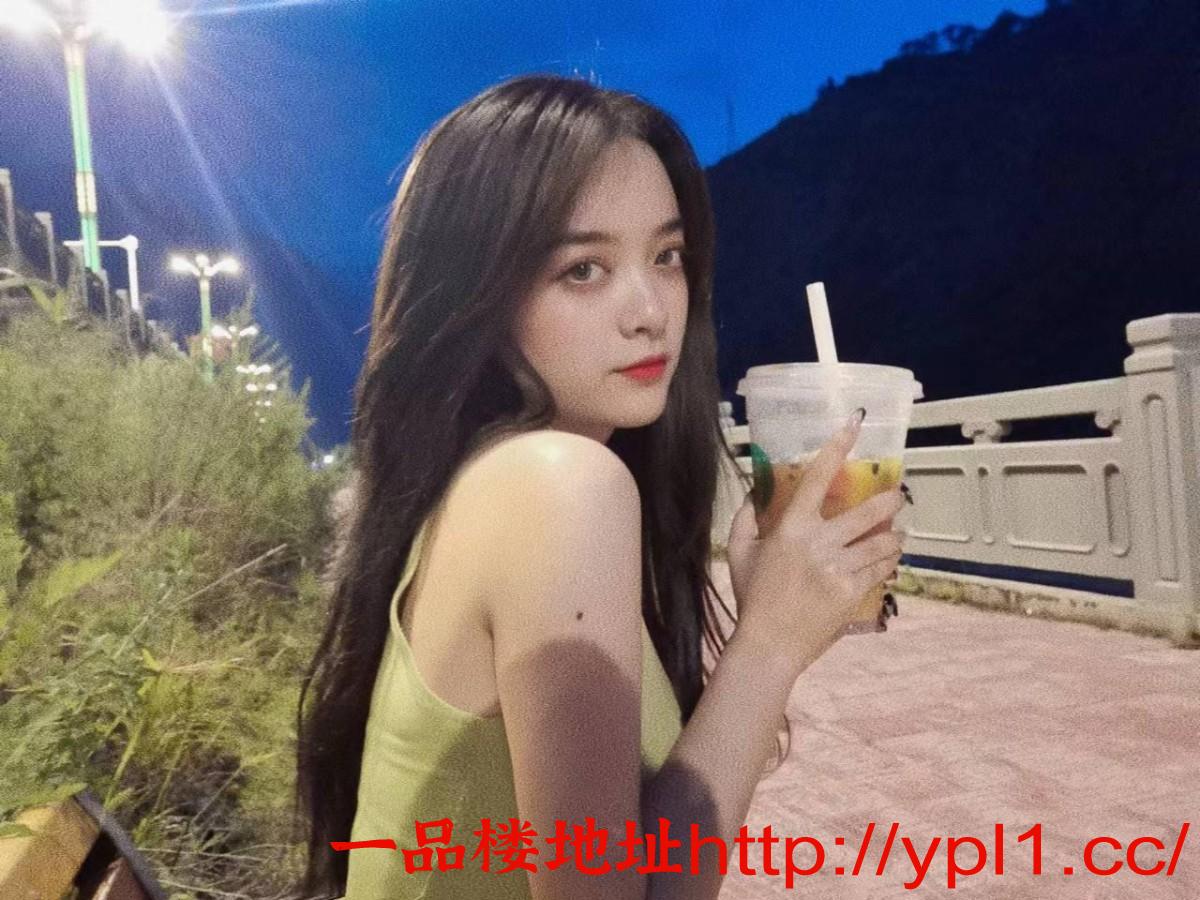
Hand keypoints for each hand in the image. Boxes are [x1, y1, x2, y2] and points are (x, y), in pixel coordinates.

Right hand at [725, 413, 905, 659]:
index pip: (818, 477)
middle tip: (899, 495)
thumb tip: (757, 495)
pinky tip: (888, 560)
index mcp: (792, 528)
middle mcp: (820, 543)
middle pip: (868, 511)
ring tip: (897, 533)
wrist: (769, 645)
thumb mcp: (740, 554)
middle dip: (890, 500)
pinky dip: (887, 562)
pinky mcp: (852, 592)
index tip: (855, 424)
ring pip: (882, 543)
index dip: (838, 447)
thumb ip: (747, 520)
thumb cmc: (752, 598)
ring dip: (894, 535)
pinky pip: (880, 570)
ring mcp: (839, 569)